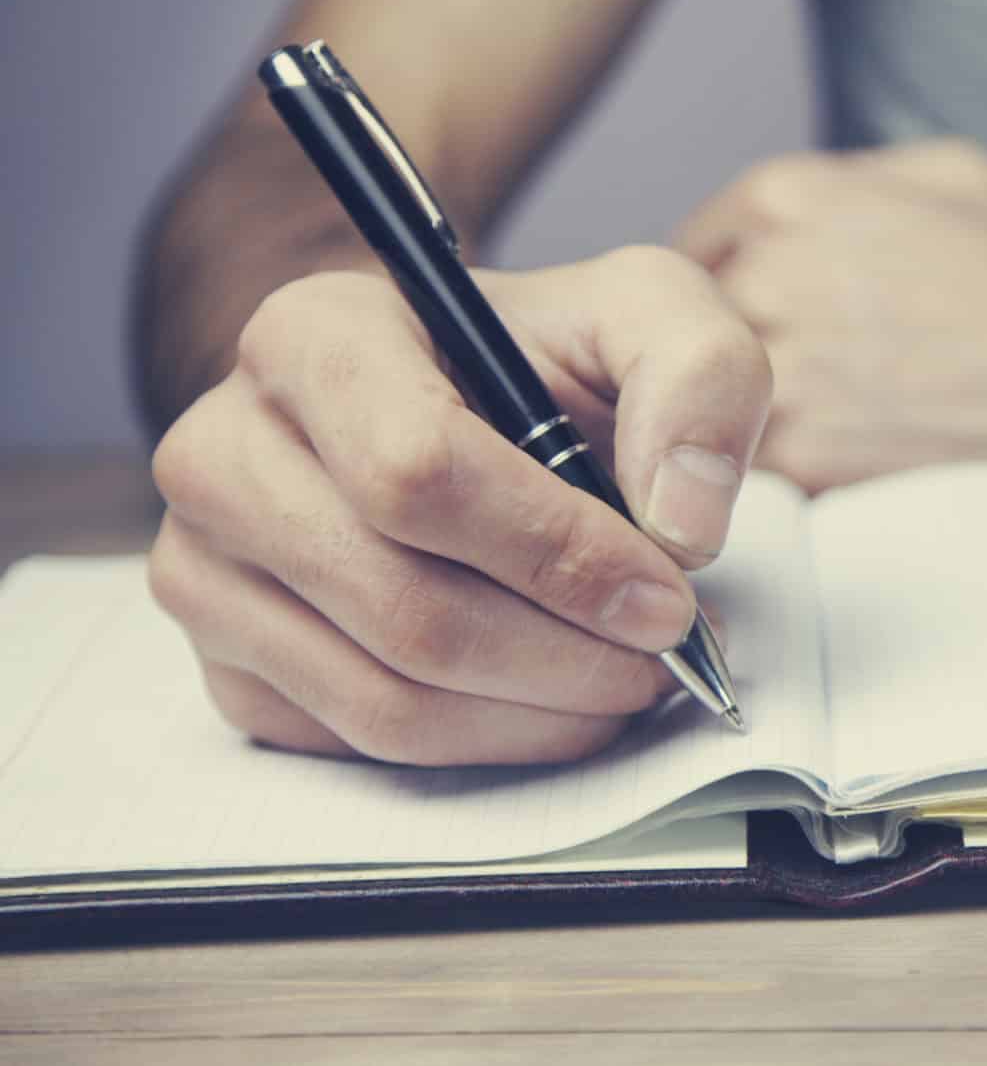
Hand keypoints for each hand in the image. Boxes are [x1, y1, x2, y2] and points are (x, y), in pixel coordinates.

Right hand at [147, 246, 771, 765]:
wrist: (486, 419)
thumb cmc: (554, 366)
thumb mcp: (652, 318)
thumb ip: (698, 378)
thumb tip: (682, 522)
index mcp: (313, 336)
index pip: (417, 471)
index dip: (557, 554)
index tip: (666, 597)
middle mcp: (225, 450)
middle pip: (404, 604)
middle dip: (565, 653)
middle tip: (663, 655)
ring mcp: (208, 569)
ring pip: (385, 698)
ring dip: (539, 714)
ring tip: (626, 677)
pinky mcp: (231, 667)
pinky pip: (361, 748)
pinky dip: (488, 742)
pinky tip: (554, 697)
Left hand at [677, 140, 986, 490]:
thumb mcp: (952, 174)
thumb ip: (844, 185)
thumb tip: (781, 222)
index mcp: (795, 197)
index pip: (697, 244)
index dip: (722, 284)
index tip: (750, 316)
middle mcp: (770, 276)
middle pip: (689, 323)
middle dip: (726, 347)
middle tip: (790, 374)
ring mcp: (782, 373)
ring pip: (709, 398)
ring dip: (742, 411)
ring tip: (828, 418)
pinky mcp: (809, 458)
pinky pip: (755, 461)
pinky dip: (786, 463)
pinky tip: (852, 454)